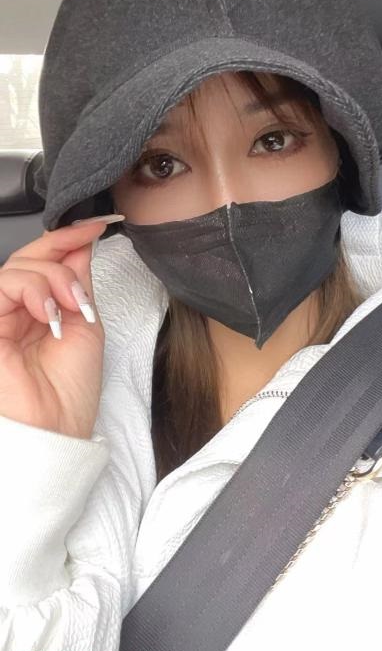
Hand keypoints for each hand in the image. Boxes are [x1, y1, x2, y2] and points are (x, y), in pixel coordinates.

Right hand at [0, 215, 123, 439]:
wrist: (54, 429)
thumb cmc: (69, 391)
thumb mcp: (85, 326)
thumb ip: (77, 285)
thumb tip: (82, 246)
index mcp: (41, 310)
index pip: (48, 261)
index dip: (70, 238)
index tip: (99, 224)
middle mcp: (17, 310)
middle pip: (31, 256)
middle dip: (63, 249)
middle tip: (86, 258)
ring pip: (18, 267)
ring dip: (53, 278)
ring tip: (71, 306)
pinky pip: (3, 285)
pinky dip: (33, 290)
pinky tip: (50, 313)